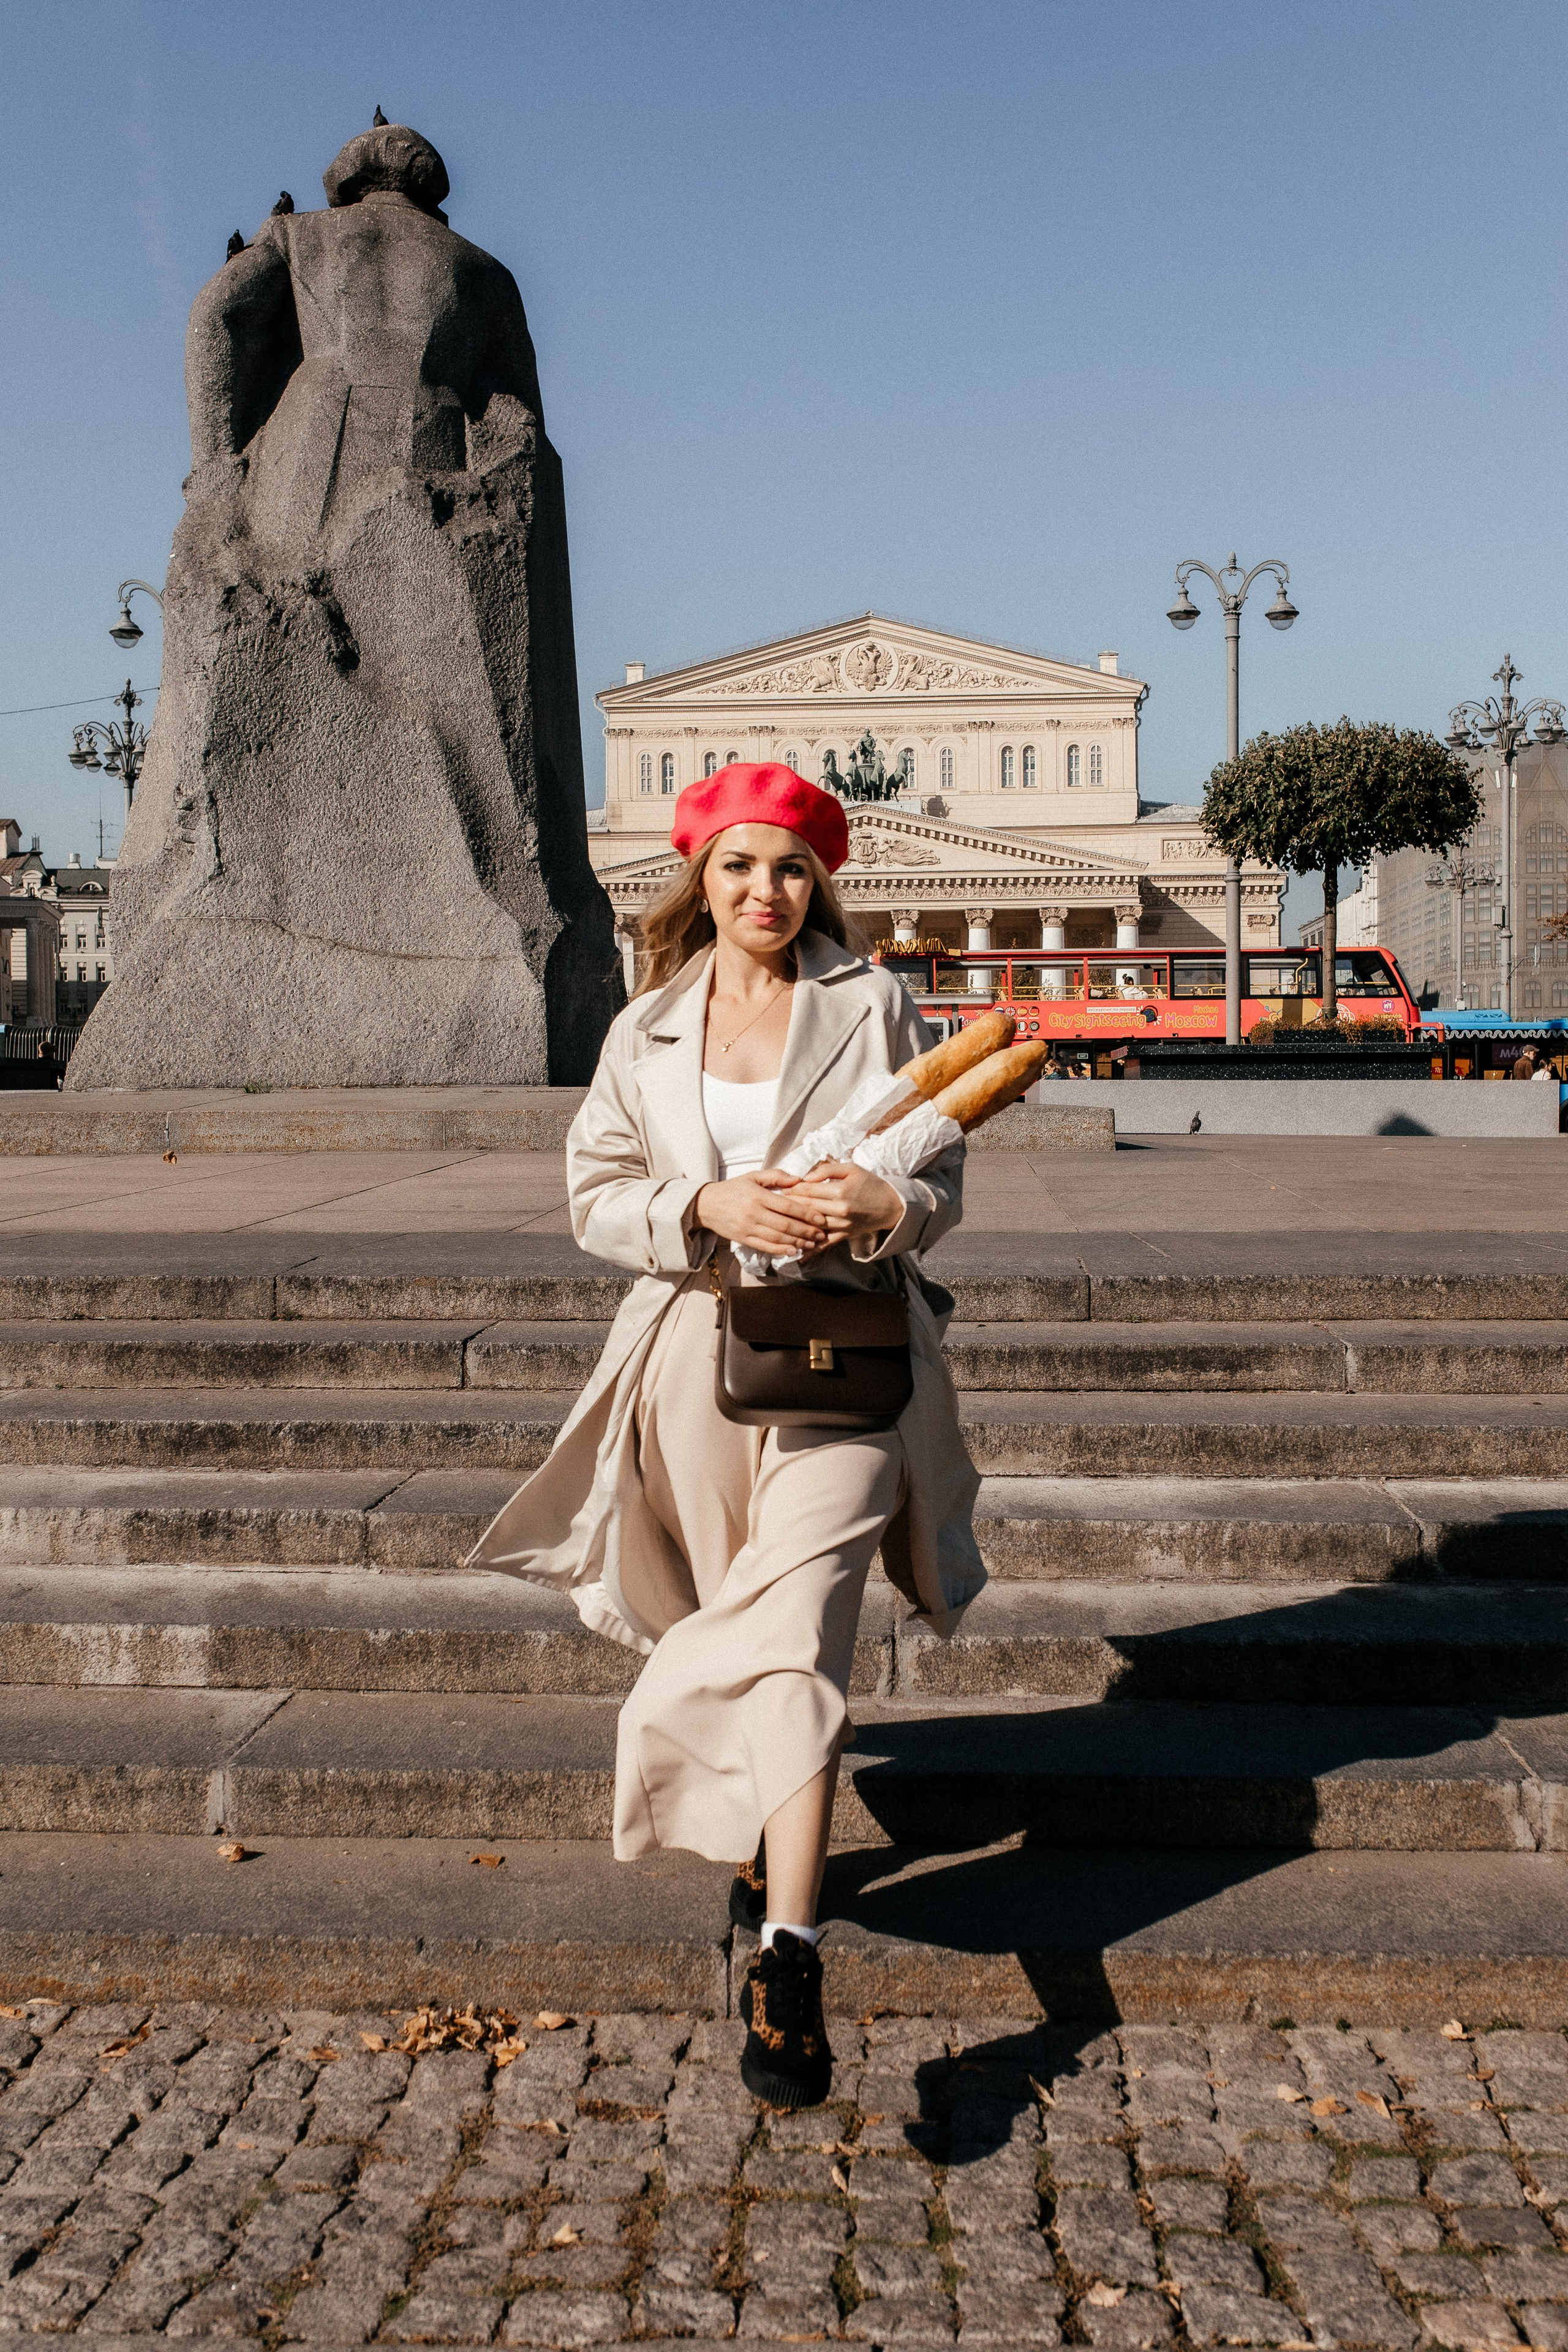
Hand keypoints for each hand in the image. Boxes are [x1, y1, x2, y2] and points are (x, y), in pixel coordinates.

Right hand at [695, 1171, 830, 1256]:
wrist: (705, 1204)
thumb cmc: (733, 1188)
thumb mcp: (753, 1176)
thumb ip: (776, 1176)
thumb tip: (799, 1179)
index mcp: (758, 1195)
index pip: (787, 1206)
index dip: (806, 1213)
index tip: (820, 1218)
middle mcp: (753, 1212)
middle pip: (785, 1225)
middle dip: (806, 1231)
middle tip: (821, 1234)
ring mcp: (747, 1228)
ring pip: (777, 1238)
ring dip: (797, 1242)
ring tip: (812, 1243)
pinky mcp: (743, 1239)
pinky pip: (765, 1247)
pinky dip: (780, 1250)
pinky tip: (793, 1251)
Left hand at [786, 1160, 902, 1251]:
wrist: (890, 1205)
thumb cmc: (870, 1184)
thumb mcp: (851, 1169)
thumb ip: (827, 1169)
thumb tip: (806, 1177)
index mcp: (840, 1191)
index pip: (809, 1190)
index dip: (793, 1189)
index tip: (783, 1189)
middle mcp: (840, 1209)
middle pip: (807, 1208)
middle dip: (790, 1206)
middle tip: (776, 1204)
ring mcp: (842, 1225)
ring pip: (812, 1226)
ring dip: (796, 1225)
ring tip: (780, 1223)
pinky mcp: (844, 1235)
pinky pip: (825, 1244)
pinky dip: (811, 1250)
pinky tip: (797, 1254)